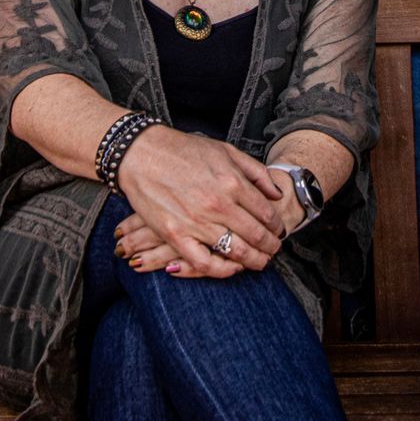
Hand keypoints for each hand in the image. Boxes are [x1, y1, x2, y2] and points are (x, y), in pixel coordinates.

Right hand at [113, 127, 287, 277]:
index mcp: (233, 182)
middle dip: (271, 246)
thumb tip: (276, 194)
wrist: (141, 154)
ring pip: (237, 252)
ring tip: (260, 261)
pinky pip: (205, 263)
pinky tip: (232, 267)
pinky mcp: (176, 236)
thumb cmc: (182, 150)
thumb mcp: (226, 151)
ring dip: (255, 260)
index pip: (267, 213)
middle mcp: (218, 205)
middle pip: (257, 236)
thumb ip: (256, 172)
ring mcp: (197, 222)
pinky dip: (223, 270)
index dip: (277, 226)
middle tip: (274, 249)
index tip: (278, 230)